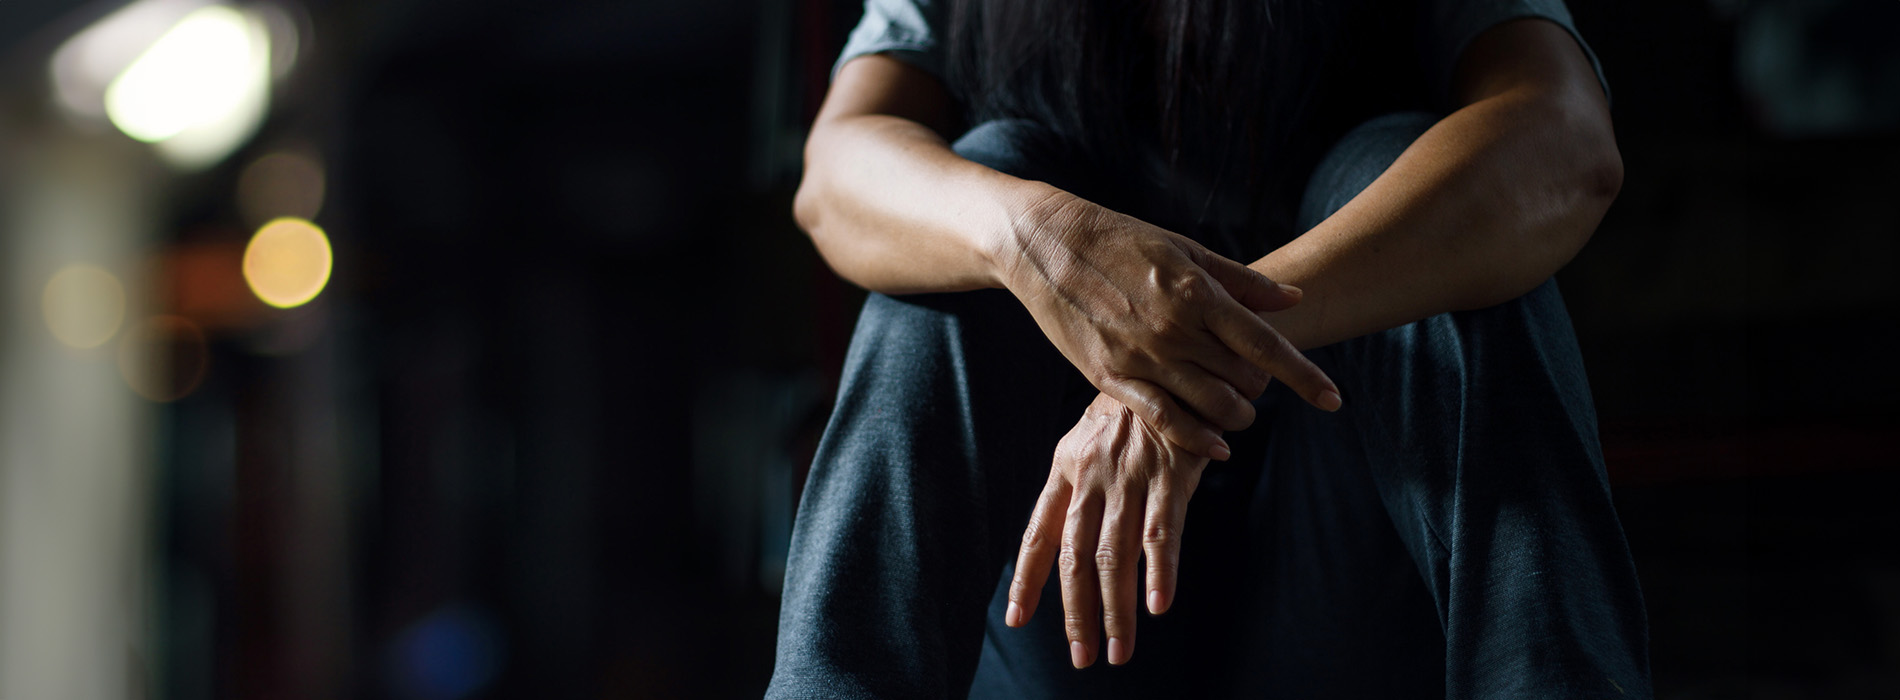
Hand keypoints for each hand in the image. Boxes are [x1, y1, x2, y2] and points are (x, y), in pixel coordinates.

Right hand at [1000, 191, 1340, 458]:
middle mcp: (1175, 329)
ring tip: (1238, 408)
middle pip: (1243, 379)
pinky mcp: (1111, 377)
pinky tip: (1218, 447)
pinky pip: (1164, 420)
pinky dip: (1197, 438)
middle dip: (1261, 388)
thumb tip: (1292, 300)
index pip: (1266, 345)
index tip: (1334, 400)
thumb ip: (1240, 280)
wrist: (1046, 246)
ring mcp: (1142, 356)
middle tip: (1256, 382)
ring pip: (1210, 406)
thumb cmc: (1120, 240)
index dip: (1305, 376)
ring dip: (1236, 415)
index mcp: (1196, 292)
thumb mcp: (1184, 249)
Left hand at [1003, 391, 1209, 667]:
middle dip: (1077, 614)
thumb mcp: (1089, 440)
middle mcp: (1092, 476)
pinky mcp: (1173, 473)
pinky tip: (1158, 605)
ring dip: (1117, 610)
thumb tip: (1062, 540)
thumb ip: (1076, 488)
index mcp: (1066, 469)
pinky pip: (1164, 531)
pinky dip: (1161, 571)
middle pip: (1076, 558)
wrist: (1172, 356)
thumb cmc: (1133, 408)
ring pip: (1116, 554)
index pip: (1038, 534)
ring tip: (1118, 651)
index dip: (1027, 579)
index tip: (1016, 618)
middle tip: (1082, 658)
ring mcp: (1131, 476)